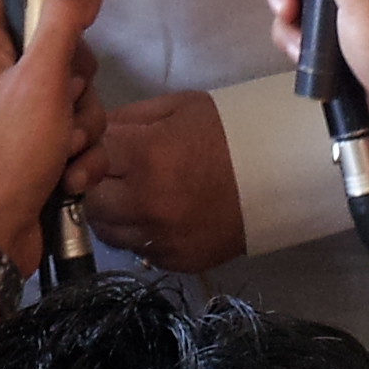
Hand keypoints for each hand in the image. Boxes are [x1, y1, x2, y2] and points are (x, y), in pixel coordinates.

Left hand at [0, 0, 106, 270]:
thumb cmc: (5, 156)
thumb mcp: (41, 79)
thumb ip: (65, 21)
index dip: (56, 11)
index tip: (73, 37)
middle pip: (61, 54)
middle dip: (78, 89)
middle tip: (65, 108)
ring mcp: (13, 117)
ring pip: (73, 100)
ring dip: (83, 129)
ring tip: (65, 154)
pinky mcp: (33, 151)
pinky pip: (74, 138)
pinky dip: (79, 158)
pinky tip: (69, 178)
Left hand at [72, 89, 243, 275]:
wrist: (282, 173)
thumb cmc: (228, 131)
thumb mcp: (177, 108)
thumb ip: (128, 119)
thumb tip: (90, 132)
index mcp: (147, 157)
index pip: (87, 159)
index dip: (86, 151)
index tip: (92, 148)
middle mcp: (148, 203)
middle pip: (89, 200)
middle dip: (92, 184)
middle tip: (110, 173)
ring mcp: (162, 238)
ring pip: (107, 231)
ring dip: (111, 212)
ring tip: (132, 193)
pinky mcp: (176, 261)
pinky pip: (137, 250)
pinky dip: (138, 233)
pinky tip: (156, 213)